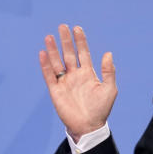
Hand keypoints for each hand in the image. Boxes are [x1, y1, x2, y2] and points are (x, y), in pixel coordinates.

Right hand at [38, 24, 117, 140]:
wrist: (88, 126)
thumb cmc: (101, 109)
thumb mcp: (109, 89)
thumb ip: (109, 72)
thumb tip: (108, 53)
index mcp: (88, 73)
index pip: (83, 53)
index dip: (80, 41)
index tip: (77, 29)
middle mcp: (75, 75)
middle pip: (68, 54)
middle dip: (65, 41)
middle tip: (62, 26)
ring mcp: (64, 82)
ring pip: (57, 62)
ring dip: (53, 50)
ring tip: (49, 36)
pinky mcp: (55, 91)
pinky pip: (49, 75)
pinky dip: (45, 65)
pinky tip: (43, 53)